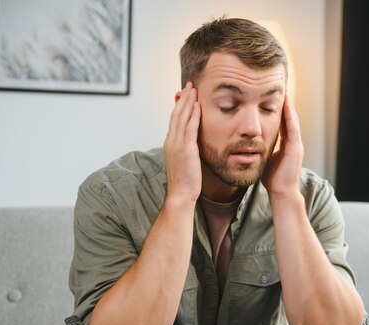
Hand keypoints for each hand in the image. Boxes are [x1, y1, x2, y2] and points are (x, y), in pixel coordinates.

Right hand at [163, 82, 201, 204]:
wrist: (180, 194)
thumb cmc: (185, 182)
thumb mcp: (184, 161)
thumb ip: (187, 149)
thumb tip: (192, 143)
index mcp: (170, 143)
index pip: (174, 119)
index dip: (180, 105)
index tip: (185, 95)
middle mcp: (171, 141)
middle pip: (176, 114)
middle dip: (183, 98)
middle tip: (189, 85)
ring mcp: (177, 144)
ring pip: (181, 117)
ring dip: (188, 101)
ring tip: (193, 89)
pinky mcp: (185, 149)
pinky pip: (189, 127)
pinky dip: (193, 114)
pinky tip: (198, 105)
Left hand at [262, 94, 303, 200]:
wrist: (281, 193)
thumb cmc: (272, 180)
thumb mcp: (265, 159)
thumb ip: (261, 149)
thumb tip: (249, 142)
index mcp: (287, 145)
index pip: (283, 123)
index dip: (279, 110)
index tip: (272, 97)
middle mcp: (293, 143)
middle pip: (289, 118)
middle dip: (285, 104)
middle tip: (281, 88)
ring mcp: (296, 145)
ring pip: (293, 120)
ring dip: (289, 106)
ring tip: (284, 92)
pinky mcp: (296, 149)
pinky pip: (293, 128)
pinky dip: (290, 116)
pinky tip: (286, 105)